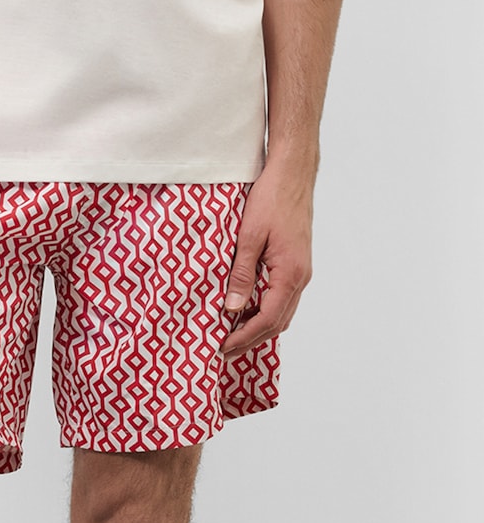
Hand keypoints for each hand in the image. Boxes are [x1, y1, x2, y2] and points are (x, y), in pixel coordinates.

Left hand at [220, 161, 313, 358]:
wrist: (293, 172)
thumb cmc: (272, 198)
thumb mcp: (249, 237)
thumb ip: (241, 275)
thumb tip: (233, 308)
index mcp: (291, 274)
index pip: (267, 320)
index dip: (244, 337)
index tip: (223, 347)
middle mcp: (300, 277)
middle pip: (277, 323)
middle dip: (251, 340)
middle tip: (225, 351)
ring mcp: (301, 272)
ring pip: (282, 313)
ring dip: (259, 328)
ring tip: (233, 337)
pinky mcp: (296, 265)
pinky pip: (282, 299)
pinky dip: (265, 312)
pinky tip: (247, 312)